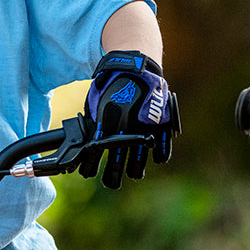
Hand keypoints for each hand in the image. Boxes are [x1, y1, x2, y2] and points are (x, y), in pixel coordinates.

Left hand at [80, 51, 178, 188]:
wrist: (134, 67)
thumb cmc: (111, 85)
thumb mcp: (96, 103)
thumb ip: (93, 123)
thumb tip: (87, 143)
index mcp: (107, 121)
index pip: (97, 151)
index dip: (91, 165)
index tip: (87, 174)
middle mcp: (125, 128)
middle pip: (117, 161)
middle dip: (112, 175)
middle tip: (110, 182)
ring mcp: (144, 127)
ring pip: (139, 158)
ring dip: (134, 169)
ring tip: (133, 175)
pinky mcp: (160, 123)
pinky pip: (161, 147)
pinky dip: (159, 155)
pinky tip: (155, 160)